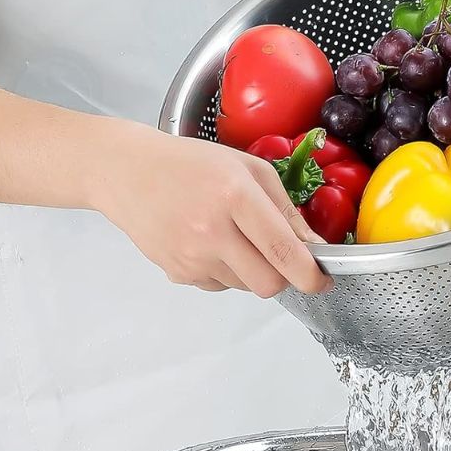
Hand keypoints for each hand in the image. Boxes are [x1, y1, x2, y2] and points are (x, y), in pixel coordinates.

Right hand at [90, 121, 331, 296]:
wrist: (127, 172)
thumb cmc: (190, 163)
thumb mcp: (248, 168)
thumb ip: (286, 209)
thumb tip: (313, 247)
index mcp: (236, 196)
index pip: (284, 252)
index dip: (311, 275)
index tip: (322, 281)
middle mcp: (212, 231)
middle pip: (267, 284)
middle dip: (282, 277)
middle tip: (279, 256)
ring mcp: (191, 256)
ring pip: (244, 286)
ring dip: (251, 270)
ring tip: (232, 236)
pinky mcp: (176, 272)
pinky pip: (218, 286)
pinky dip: (224, 272)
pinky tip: (209, 243)